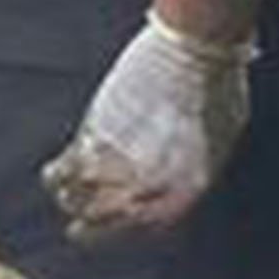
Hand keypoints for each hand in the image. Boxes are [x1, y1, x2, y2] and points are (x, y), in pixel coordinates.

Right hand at [43, 12, 250, 241]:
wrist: (194, 46)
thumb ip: (200, 157)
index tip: (123, 226)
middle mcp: (159, 180)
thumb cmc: (218, 81)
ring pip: (83, 198)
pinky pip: (67, 169)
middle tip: (78, 231)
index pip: (161, 222)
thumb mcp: (224, 129)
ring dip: (71, 201)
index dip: (137, 228)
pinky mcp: (96, 134)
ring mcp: (125, 159)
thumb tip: (180, 171)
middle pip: (116, 219)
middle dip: (95, 230)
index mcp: (194, 182)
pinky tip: (54, 172)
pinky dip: (56, 174)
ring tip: (66, 196)